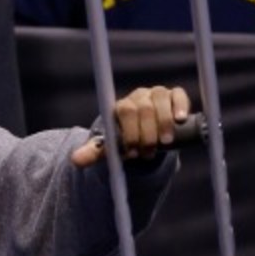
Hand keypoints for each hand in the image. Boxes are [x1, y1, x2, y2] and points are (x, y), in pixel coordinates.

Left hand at [70, 85, 190, 166]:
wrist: (147, 135)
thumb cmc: (127, 140)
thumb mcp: (111, 147)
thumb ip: (94, 152)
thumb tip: (74, 160)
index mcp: (121, 107)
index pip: (124, 111)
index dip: (130, 132)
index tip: (132, 152)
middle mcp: (138, 97)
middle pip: (143, 108)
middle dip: (146, 133)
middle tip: (148, 152)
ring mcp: (156, 94)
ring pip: (160, 99)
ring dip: (163, 122)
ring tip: (166, 143)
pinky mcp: (174, 97)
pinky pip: (178, 94)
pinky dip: (180, 105)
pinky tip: (180, 119)